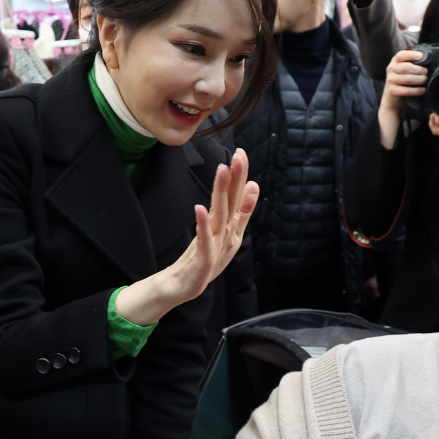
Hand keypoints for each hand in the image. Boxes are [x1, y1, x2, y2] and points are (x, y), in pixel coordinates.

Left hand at [114, 149, 257, 324]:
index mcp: (232, 227)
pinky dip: (203, 224)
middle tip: (239, 155)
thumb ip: (242, 211)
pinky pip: (203, 239)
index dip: (241, 176)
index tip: (241, 153)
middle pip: (234, 202)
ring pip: (221, 215)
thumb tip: (253, 185)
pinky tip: (200, 208)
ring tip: (223, 171)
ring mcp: (216, 246)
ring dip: (222, 193)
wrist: (185, 285)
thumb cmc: (205, 258)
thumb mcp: (227, 233)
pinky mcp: (204, 259)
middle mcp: (227, 234)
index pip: (239, 197)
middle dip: (237, 178)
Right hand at [378, 49, 426, 147]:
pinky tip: (421, 92)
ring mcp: (389, 83)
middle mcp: (390, 72)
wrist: (392, 109)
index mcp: (395, 64)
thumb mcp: (410, 78)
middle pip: (404, 65)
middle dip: (418, 69)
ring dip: (417, 79)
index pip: (401, 54)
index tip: (422, 56)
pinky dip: (413, 90)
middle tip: (426, 74)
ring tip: (424, 83)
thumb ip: (417, 68)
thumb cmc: (404, 92)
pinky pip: (402, 89)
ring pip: (403, 76)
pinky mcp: (390, 94)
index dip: (411, 53)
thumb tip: (432, 60)